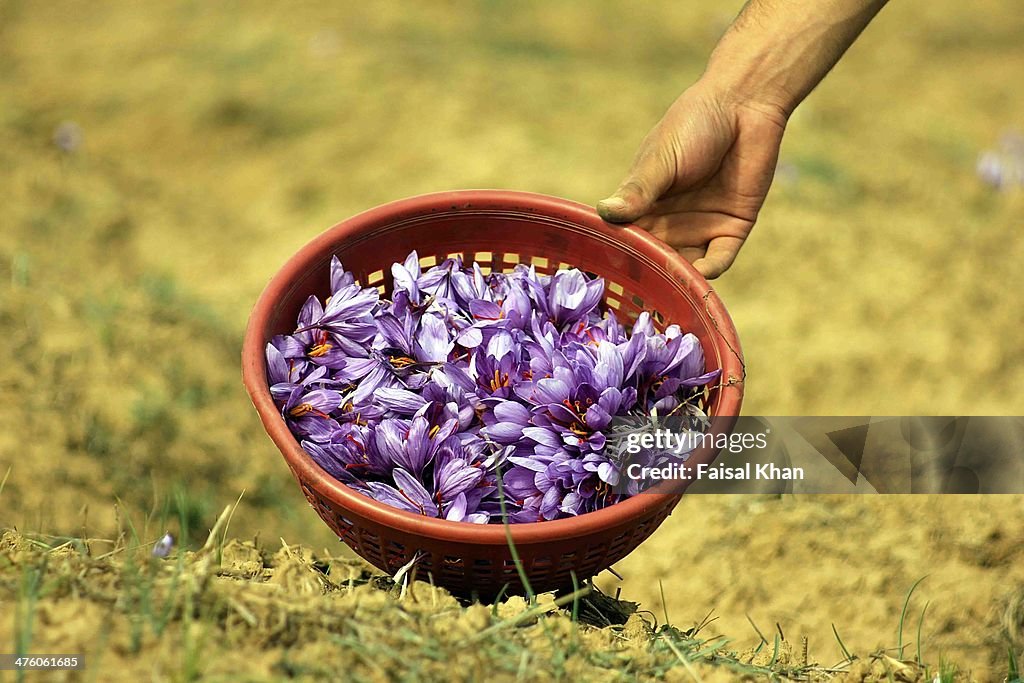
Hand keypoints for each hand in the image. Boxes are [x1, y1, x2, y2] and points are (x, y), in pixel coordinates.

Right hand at [597, 82, 786, 278]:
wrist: (744, 104)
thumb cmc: (694, 123)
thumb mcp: (660, 158)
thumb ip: (638, 190)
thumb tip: (605, 213)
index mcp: (645, 203)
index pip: (626, 237)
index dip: (617, 253)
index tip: (604, 269)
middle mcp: (670, 221)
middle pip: (653, 257)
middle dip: (646, 274)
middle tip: (636, 289)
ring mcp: (701, 226)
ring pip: (684, 265)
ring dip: (676, 278)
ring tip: (666, 286)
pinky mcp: (732, 228)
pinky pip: (718, 259)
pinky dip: (707, 270)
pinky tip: (697, 272)